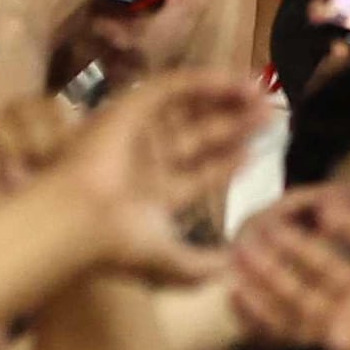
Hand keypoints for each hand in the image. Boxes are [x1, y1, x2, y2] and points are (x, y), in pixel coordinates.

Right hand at [39, 66, 254, 280]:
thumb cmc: (122, 245)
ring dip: (224, 99)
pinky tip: (236, 82)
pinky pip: (173, 86)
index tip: (256, 151)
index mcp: (154, 196)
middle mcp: (146, 161)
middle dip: (233, 127)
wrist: (80, 220)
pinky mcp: (130, 107)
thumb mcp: (171, 267)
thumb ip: (202, 268)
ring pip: (188, 109)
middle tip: (269, 116)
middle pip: (198, 137)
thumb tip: (232, 268)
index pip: (198, 174)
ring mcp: (136, 133)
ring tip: (261, 94)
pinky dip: (205, 81)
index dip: (227, 162)